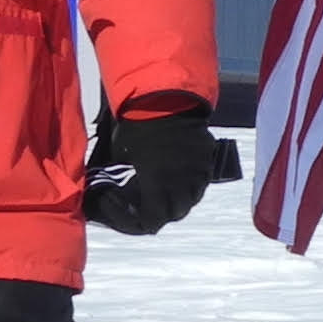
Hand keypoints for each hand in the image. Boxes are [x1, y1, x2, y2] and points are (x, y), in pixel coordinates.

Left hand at [84, 104, 226, 236]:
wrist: (166, 99)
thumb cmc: (137, 126)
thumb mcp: (121, 155)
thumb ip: (124, 177)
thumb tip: (115, 186)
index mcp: (158, 187)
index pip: (151, 222)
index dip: (136, 221)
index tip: (125, 210)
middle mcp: (182, 186)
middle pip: (174, 214)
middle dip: (158, 213)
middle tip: (143, 204)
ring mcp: (198, 174)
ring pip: (190, 200)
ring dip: (176, 201)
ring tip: (162, 193)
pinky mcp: (207, 160)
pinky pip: (201, 182)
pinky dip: (190, 186)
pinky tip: (177, 178)